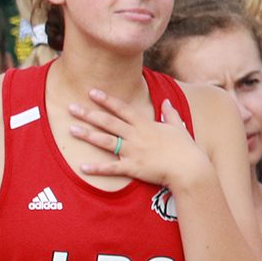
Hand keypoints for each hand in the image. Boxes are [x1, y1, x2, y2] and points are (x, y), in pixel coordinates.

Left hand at [67, 90, 207, 188]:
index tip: (92, 92)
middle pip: (109, 122)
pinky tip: (82, 167)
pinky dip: (97, 168)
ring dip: (88, 135)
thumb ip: (170, 113)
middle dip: (89, 114)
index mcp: (146, 125)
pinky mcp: (133, 167)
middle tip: (71, 107)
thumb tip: (166, 101)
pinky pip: (112, 168)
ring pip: (106, 141)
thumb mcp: (178, 127)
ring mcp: (133, 151)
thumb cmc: (186, 149)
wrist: (190, 168)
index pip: (122, 109)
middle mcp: (137, 135)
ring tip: (71, 130)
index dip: (107, 100)